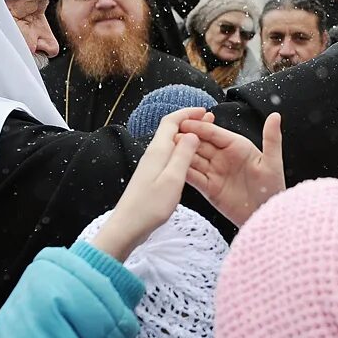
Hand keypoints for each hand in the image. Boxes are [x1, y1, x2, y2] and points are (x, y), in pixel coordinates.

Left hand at [89, 108, 203, 260]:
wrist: (128, 226)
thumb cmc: (150, 205)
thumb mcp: (173, 179)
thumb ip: (183, 155)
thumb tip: (192, 133)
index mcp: (158, 151)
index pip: (171, 121)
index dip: (188, 113)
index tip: (205, 111)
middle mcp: (153, 154)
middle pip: (171, 130)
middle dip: (190, 122)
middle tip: (210, 121)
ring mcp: (151, 165)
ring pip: (171, 143)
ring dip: (188, 137)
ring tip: (206, 138)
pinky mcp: (152, 176)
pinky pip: (169, 156)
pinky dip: (182, 152)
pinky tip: (191, 159)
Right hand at [180, 112, 284, 227]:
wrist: (266, 216)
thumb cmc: (273, 189)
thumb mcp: (273, 163)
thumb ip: (272, 139)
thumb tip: (276, 115)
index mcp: (237, 146)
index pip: (214, 133)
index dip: (199, 127)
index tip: (185, 123)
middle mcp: (223, 157)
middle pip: (200, 144)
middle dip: (185, 138)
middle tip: (170, 134)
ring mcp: (214, 172)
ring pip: (193, 159)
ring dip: (181, 154)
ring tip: (167, 149)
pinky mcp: (208, 188)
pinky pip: (193, 177)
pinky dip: (182, 172)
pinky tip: (172, 168)